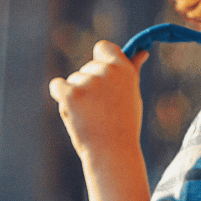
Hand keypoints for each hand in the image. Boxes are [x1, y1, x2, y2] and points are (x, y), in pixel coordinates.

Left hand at [49, 41, 149, 161]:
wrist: (112, 153)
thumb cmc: (124, 125)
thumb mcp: (132, 95)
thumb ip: (132, 70)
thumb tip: (143, 51)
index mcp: (124, 69)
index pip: (103, 47)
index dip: (100, 61)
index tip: (103, 77)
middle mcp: (107, 71)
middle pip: (87, 67)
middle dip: (89, 86)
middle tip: (101, 110)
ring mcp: (88, 82)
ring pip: (73, 79)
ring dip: (77, 95)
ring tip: (91, 117)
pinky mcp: (71, 94)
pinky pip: (57, 86)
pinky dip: (60, 96)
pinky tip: (73, 112)